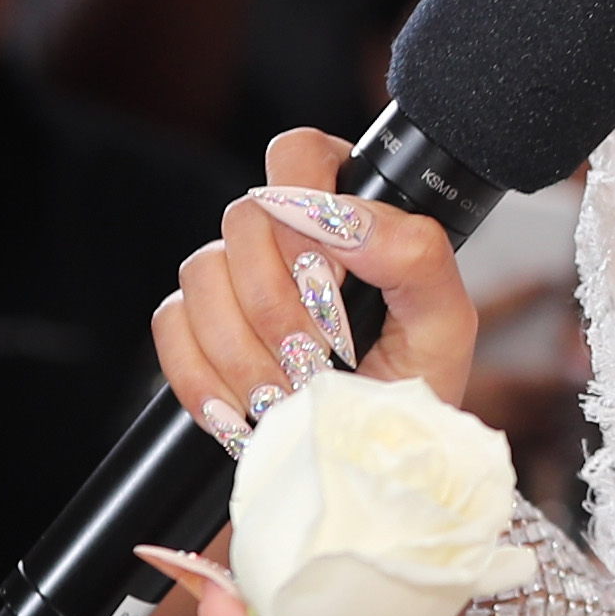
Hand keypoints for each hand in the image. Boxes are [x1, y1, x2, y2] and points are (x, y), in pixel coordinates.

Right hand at [152, 132, 490, 442]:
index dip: (302, 208)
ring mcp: (232, 276)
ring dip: (245, 349)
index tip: (331, 283)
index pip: (299, 154)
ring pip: (201, 273)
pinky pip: (172, 326)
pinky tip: (244, 412)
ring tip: (289, 397)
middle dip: (278, 304)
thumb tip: (346, 219)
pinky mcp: (194, 325)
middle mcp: (282, 233)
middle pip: (242, 218)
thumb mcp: (442, 324)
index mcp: (346, 210)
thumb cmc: (413, 387)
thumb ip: (415, 255)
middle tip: (317, 361)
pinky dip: (204, 376)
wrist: (366, 461)